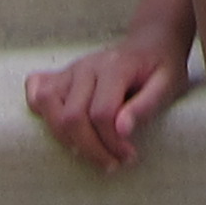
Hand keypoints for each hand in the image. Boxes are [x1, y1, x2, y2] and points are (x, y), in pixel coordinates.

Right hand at [25, 34, 187, 171]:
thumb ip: (146, 105)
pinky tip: (60, 127)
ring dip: (66, 139)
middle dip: (90, 149)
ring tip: (90, 150)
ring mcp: (71, 70)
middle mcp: (88, 66)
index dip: (112, 142)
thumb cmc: (161, 66)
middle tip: (112, 163)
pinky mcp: (62, 75)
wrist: (151, 42)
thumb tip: (122, 130)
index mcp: (115, 66)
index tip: (128, 156)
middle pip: (72, 117)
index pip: (101, 114)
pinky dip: (39, 111)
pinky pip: (38, 93)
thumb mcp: (168, 84)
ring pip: (50, 108)